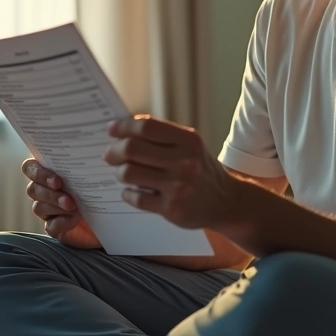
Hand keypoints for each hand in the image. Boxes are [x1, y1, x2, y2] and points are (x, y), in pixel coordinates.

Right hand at [23, 158, 101, 249]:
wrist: (112, 217)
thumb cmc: (102, 189)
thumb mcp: (94, 174)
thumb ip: (84, 163)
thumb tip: (87, 149)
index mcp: (50, 173)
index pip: (30, 168)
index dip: (37, 172)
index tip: (57, 179)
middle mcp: (45, 191)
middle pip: (32, 189)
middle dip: (48, 191)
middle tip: (63, 192)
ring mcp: (49, 211)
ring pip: (38, 207)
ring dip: (55, 205)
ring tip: (73, 206)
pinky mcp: (56, 228)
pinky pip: (50, 226)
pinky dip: (62, 222)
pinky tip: (75, 219)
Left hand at [104, 115, 241, 229]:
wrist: (226, 202)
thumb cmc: (200, 169)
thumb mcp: (189, 145)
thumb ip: (161, 135)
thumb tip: (122, 129)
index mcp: (188, 140)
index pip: (146, 126)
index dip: (123, 126)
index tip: (111, 129)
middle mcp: (184, 162)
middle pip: (132, 149)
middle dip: (114, 151)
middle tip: (110, 155)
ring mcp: (178, 187)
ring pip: (128, 173)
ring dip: (119, 172)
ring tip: (123, 173)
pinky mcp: (171, 209)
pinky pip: (135, 197)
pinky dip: (127, 193)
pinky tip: (133, 191)